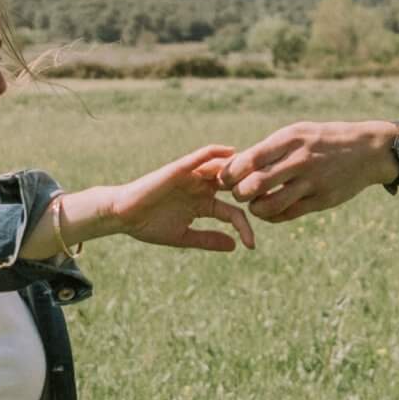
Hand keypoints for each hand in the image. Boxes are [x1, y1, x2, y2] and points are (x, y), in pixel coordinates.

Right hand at [89, 145, 256, 251]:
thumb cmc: (150, 226)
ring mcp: (192, 177)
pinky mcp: (179, 169)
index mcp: (204, 204)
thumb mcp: (184, 237)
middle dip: (253, 187)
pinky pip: (200, 157)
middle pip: (235, 184)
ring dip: (240, 169)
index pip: (233, 212)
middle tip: (275, 191)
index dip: (244, 226)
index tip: (251, 245)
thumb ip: (208, 239)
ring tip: (259, 173)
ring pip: (222, 168)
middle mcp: (202, 188)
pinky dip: (215, 153)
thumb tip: (235, 247)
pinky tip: (232, 152)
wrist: (124, 216)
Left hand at [219, 120, 398, 222]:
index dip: (231, 173)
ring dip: (255, 209)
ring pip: (271, 205)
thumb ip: (268, 150)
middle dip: (239, 193)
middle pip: (255, 184)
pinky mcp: (322, 200)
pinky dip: (272, 216)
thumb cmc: (323, 141)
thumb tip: (233, 165)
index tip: (225, 178)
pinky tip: (270, 211)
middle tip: (238, 193)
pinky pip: (288, 214)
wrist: (367, 150)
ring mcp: (313, 182)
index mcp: (291, 139)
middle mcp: (301, 160)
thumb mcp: (297, 134)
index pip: (250, 159)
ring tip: (254, 205)